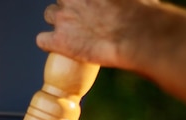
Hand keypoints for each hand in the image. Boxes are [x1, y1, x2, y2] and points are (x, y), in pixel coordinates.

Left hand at [37, 0, 158, 68]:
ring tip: (75, 33)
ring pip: (50, 14)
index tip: (89, 4)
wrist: (136, 36)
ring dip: (60, 22)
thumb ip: (121, 0)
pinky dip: (50, 43)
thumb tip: (135, 1)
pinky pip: (42, 39)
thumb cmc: (143, 12)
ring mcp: (62, 15)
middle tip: (85, 17)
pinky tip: (64, 48)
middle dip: (70, 5)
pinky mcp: (59, 39)